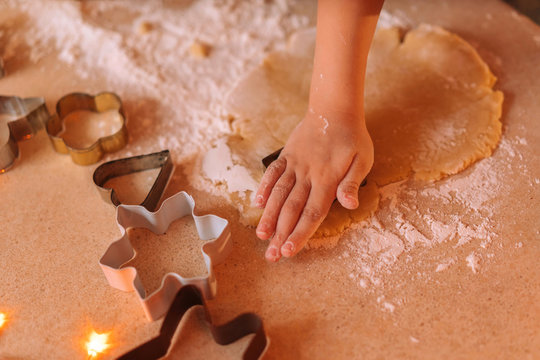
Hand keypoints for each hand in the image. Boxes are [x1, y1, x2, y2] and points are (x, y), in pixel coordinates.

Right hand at [254, 109, 373, 260]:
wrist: (334, 108)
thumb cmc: (352, 137)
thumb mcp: (362, 158)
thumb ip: (352, 183)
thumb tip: (350, 205)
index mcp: (327, 180)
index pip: (312, 213)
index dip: (300, 233)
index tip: (289, 251)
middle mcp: (307, 175)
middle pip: (291, 209)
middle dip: (281, 234)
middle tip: (272, 256)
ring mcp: (294, 165)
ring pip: (278, 194)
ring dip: (269, 217)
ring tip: (261, 236)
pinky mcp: (286, 156)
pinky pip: (272, 173)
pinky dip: (263, 188)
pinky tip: (257, 204)